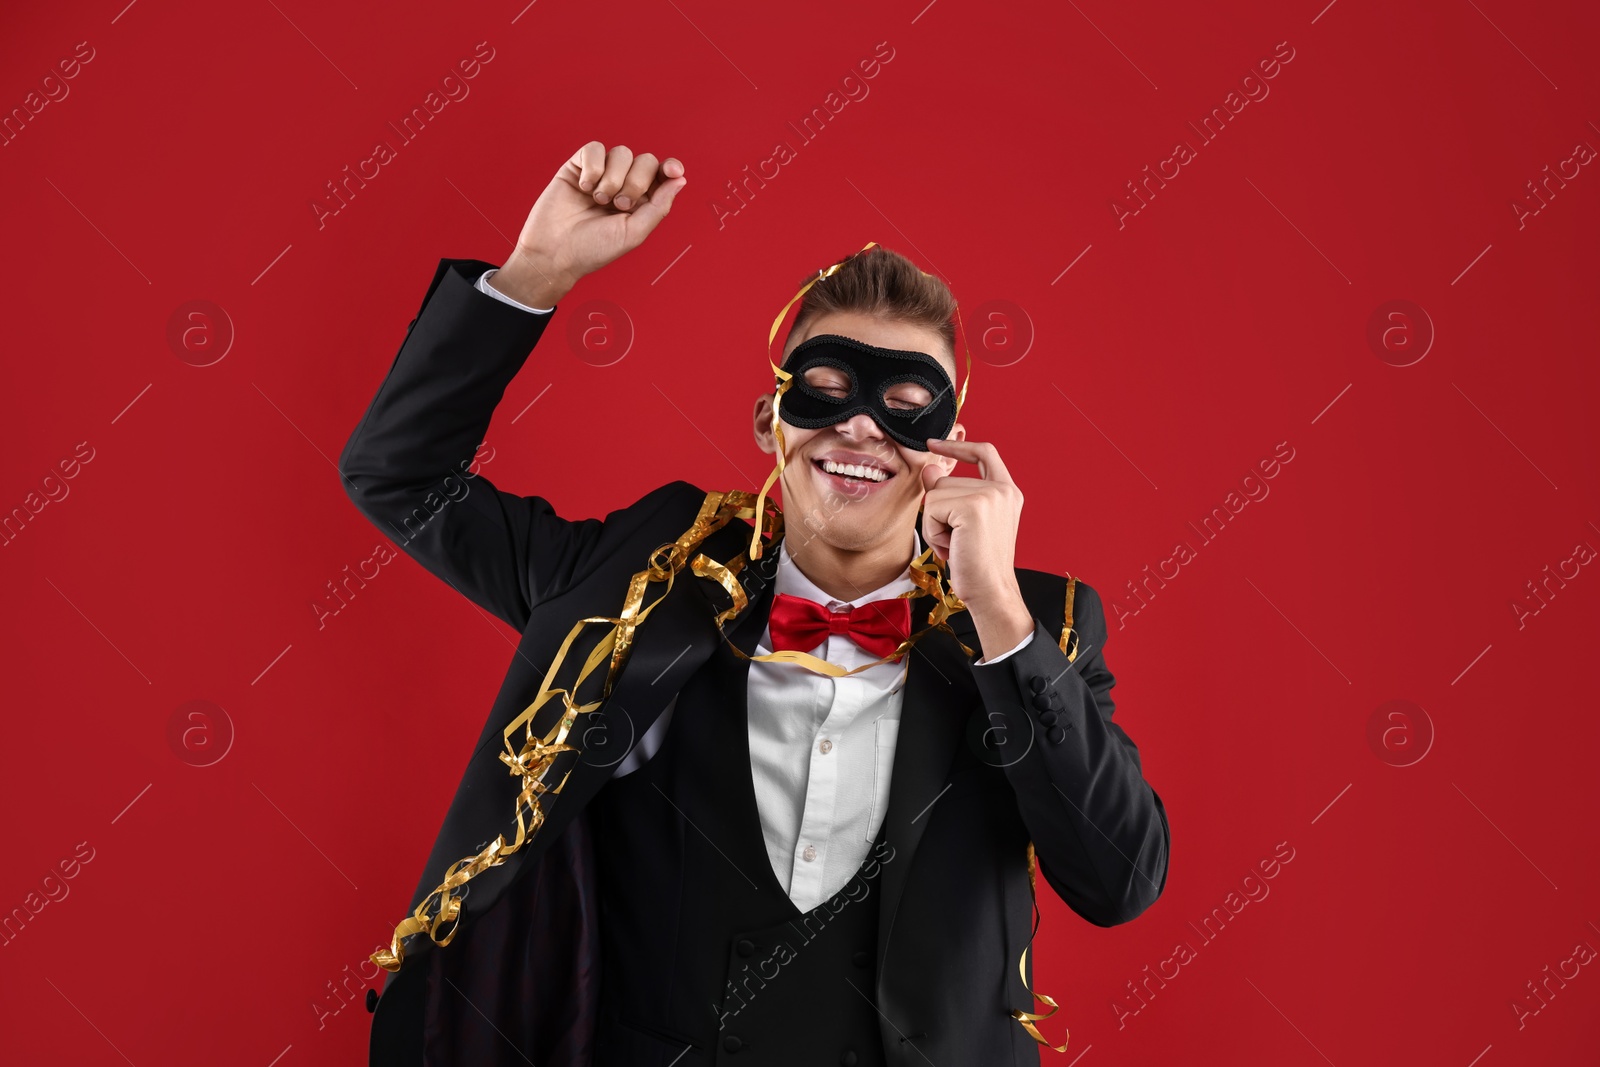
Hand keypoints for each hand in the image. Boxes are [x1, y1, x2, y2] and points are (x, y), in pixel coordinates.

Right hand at [491, 142, 687, 306]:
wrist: (554, 252)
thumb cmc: (593, 249)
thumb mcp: (634, 233)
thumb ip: (659, 206)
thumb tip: (681, 180)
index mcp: (641, 201)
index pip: (661, 174)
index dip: (669, 167)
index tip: (672, 170)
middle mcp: (623, 184)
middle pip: (645, 160)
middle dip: (635, 182)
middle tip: (618, 205)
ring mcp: (601, 173)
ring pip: (621, 152)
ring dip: (612, 179)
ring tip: (598, 201)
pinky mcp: (578, 166)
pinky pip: (595, 149)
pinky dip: (593, 168)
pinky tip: (584, 188)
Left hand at [921, 438, 1034, 656]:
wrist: (991, 592)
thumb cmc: (977, 565)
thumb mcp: (963, 524)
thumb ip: (950, 494)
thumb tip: (929, 468)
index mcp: (1007, 492)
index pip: (983, 453)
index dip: (958, 446)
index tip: (934, 444)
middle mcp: (1003, 490)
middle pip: (945, 481)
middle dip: (939, 513)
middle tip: (957, 541)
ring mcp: (990, 495)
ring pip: (935, 494)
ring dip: (935, 524)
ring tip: (956, 544)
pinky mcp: (973, 506)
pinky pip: (932, 508)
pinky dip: (933, 531)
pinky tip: (952, 547)